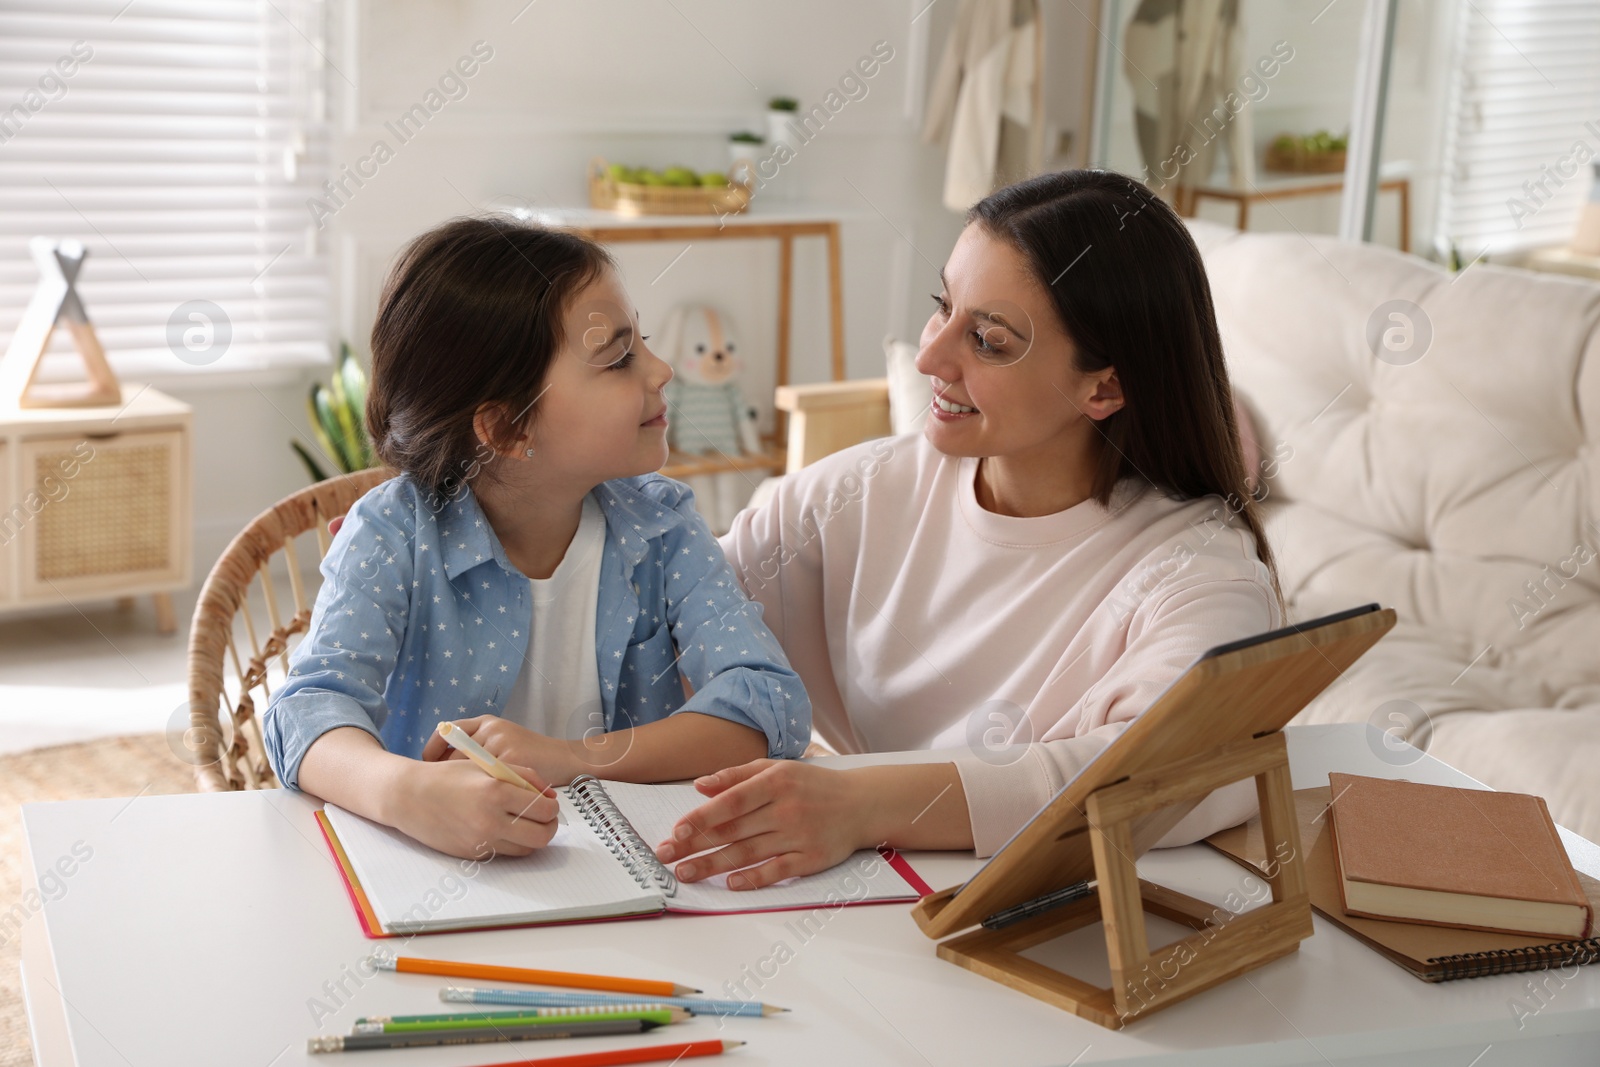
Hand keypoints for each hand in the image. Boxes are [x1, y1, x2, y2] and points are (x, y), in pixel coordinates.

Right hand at [387, 756, 560, 859]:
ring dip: (532, 837)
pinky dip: (511, 843)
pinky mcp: (472, 854)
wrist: (409, 797)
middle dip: (549, 827)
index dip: (553, 807)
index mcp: (496, 792)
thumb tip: (550, 794)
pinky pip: (505, 853)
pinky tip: (504, 828)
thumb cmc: (449, 776)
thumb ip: (523, 776)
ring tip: (526, 823)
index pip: (544, 809)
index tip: (549, 803)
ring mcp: (481, 841)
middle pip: (541, 836)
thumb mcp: (487, 765)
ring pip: (526, 849)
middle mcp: (490, 820)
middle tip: (545, 818)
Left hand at [421, 715, 581, 785]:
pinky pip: (485, 783)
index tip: (426, 764)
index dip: (432, 749)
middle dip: (443, 773)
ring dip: (458, 787)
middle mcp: (492, 730)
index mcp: (488, 722)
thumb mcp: (505, 741)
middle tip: (437, 789)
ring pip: (466, 770)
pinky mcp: (512, 763)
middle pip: (454, 754)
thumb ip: (480, 748)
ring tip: (453, 801)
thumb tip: (443, 764)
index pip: (447, 731)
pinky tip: (477, 805)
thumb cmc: (534, 755)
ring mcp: (502, 746)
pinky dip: (478, 795)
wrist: (567, 759)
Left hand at [652, 759, 870, 889]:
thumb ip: (737, 775)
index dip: (701, 818)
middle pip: (733, 831)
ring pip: (748, 853)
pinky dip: (752, 878)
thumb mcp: (777, 768)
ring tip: (686, 873)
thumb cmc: (813, 784)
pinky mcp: (811, 859)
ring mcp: (799, 836)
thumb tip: (699, 786)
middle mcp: (786, 809)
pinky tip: (729, 883)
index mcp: (775, 782)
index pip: (730, 802)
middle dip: (695, 845)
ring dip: (713, 865)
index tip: (676, 831)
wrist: (861, 803)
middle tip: (666, 857)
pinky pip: (776, 871)